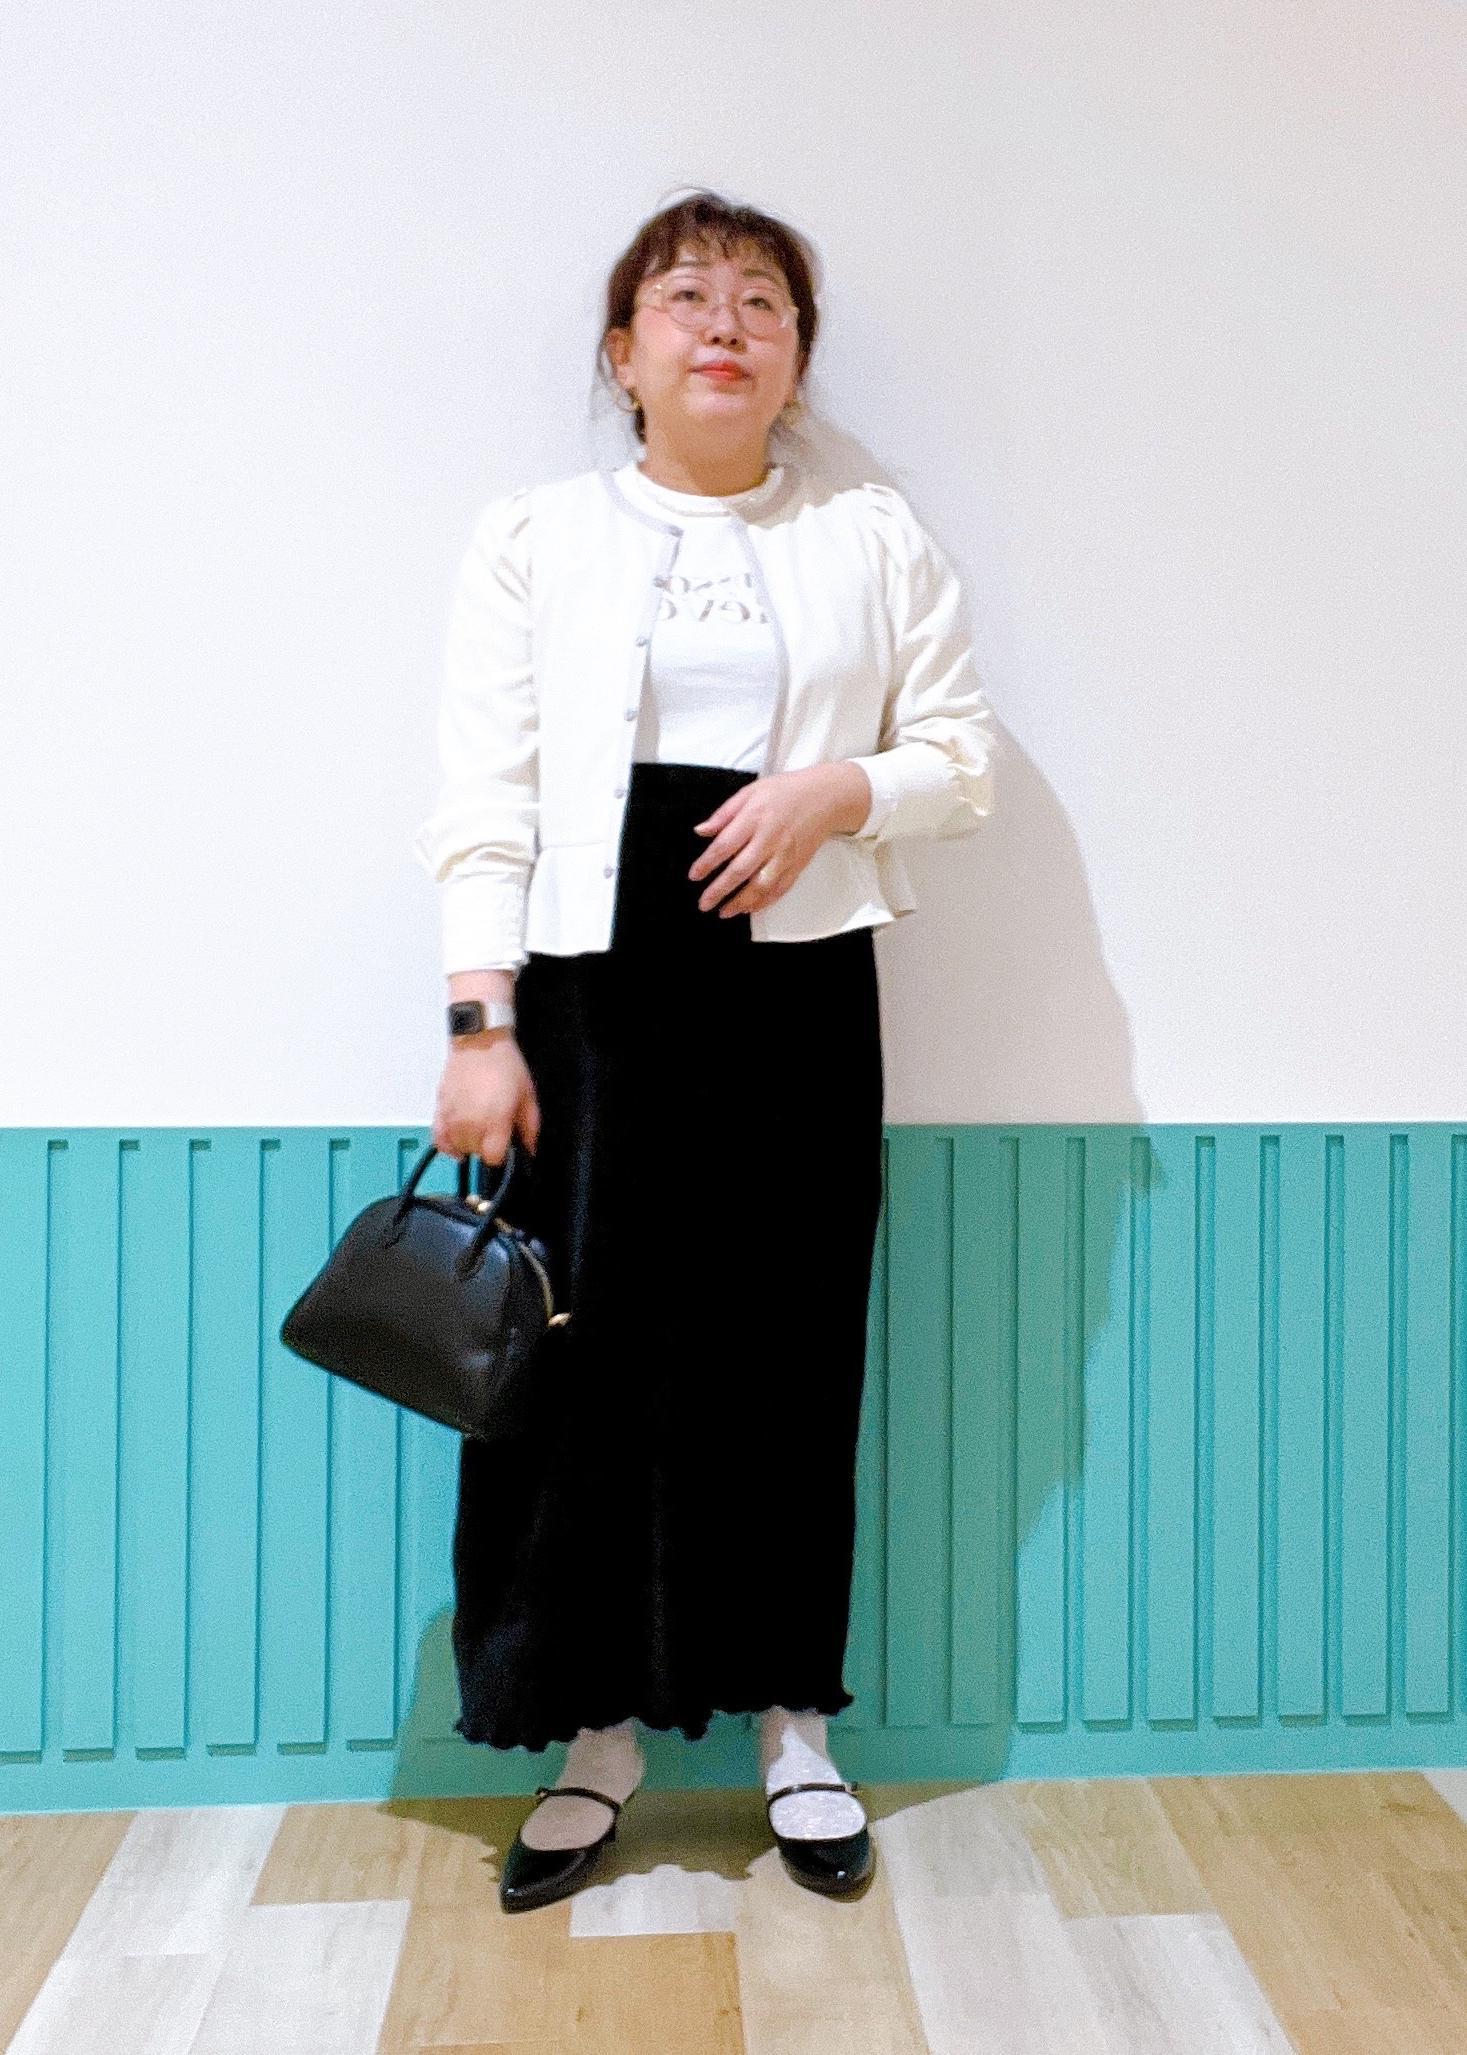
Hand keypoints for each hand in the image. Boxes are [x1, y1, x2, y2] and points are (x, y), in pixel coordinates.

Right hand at [434, 1035, 540, 1164]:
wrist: (480, 1042)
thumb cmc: (504, 1065)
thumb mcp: (527, 1096)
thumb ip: (530, 1127)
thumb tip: (529, 1149)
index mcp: (494, 1122)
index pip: (493, 1159)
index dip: (501, 1155)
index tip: (505, 1146)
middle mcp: (470, 1123)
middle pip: (476, 1153)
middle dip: (486, 1146)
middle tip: (494, 1130)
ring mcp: (452, 1117)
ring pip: (458, 1147)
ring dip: (468, 1144)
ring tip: (478, 1129)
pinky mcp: (440, 1109)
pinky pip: (439, 1139)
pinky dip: (446, 1144)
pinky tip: (456, 1142)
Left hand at [688, 762, 872, 917]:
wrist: (827, 797)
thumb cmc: (786, 791)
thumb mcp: (751, 791)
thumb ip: (724, 813)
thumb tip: (700, 830)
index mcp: (755, 817)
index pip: (725, 845)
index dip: (707, 863)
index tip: (694, 876)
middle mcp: (770, 839)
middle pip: (740, 870)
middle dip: (719, 890)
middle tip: (704, 903)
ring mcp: (785, 855)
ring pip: (761, 885)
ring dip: (741, 903)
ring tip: (724, 913)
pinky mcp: (797, 865)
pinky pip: (779, 889)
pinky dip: (764, 902)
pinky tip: (750, 909)